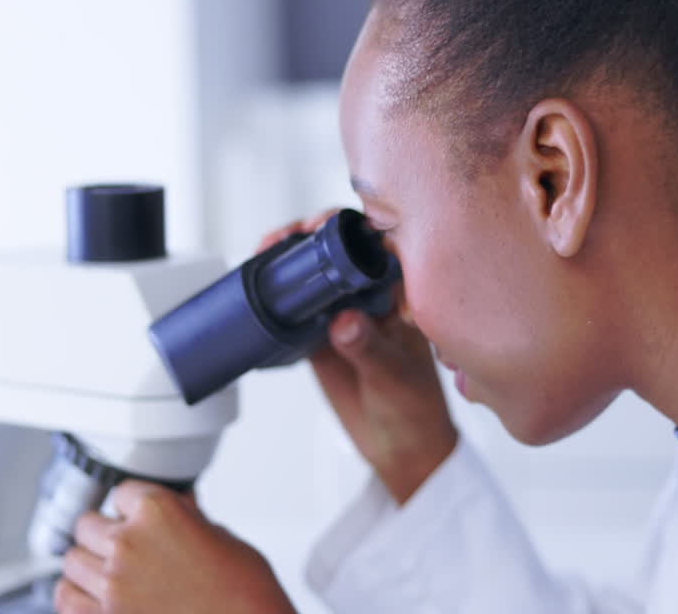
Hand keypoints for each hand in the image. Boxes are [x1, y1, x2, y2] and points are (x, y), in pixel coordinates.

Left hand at [55, 481, 294, 613]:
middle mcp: (128, 543)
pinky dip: (75, 594)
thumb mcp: (222, 539)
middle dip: (105, 531)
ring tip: (110, 569)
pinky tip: (92, 594)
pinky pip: (66, 598)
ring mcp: (112, 584)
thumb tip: (178, 508)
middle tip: (124, 543)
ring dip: (88, 562)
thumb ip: (188, 519)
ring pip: (71, 560)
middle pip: (87, 523)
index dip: (132, 506)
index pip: (121, 492)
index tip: (137, 515)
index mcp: (158, 512)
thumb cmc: (244, 593)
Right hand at [258, 212, 457, 504]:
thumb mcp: (394, 377)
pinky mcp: (318, 335)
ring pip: (313, 273)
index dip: (352, 227)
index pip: (378, 245)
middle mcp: (372, 297)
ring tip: (266, 252)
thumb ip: (369, 348)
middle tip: (288, 237)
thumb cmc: (416, 410)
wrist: (399, 449)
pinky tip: (261, 286)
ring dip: (289, 258)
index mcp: (402, 295)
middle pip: (339, 249)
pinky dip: (276, 293)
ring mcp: (343, 312)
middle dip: (311, 233)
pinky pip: (293, 306)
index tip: (327, 227)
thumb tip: (343, 321)